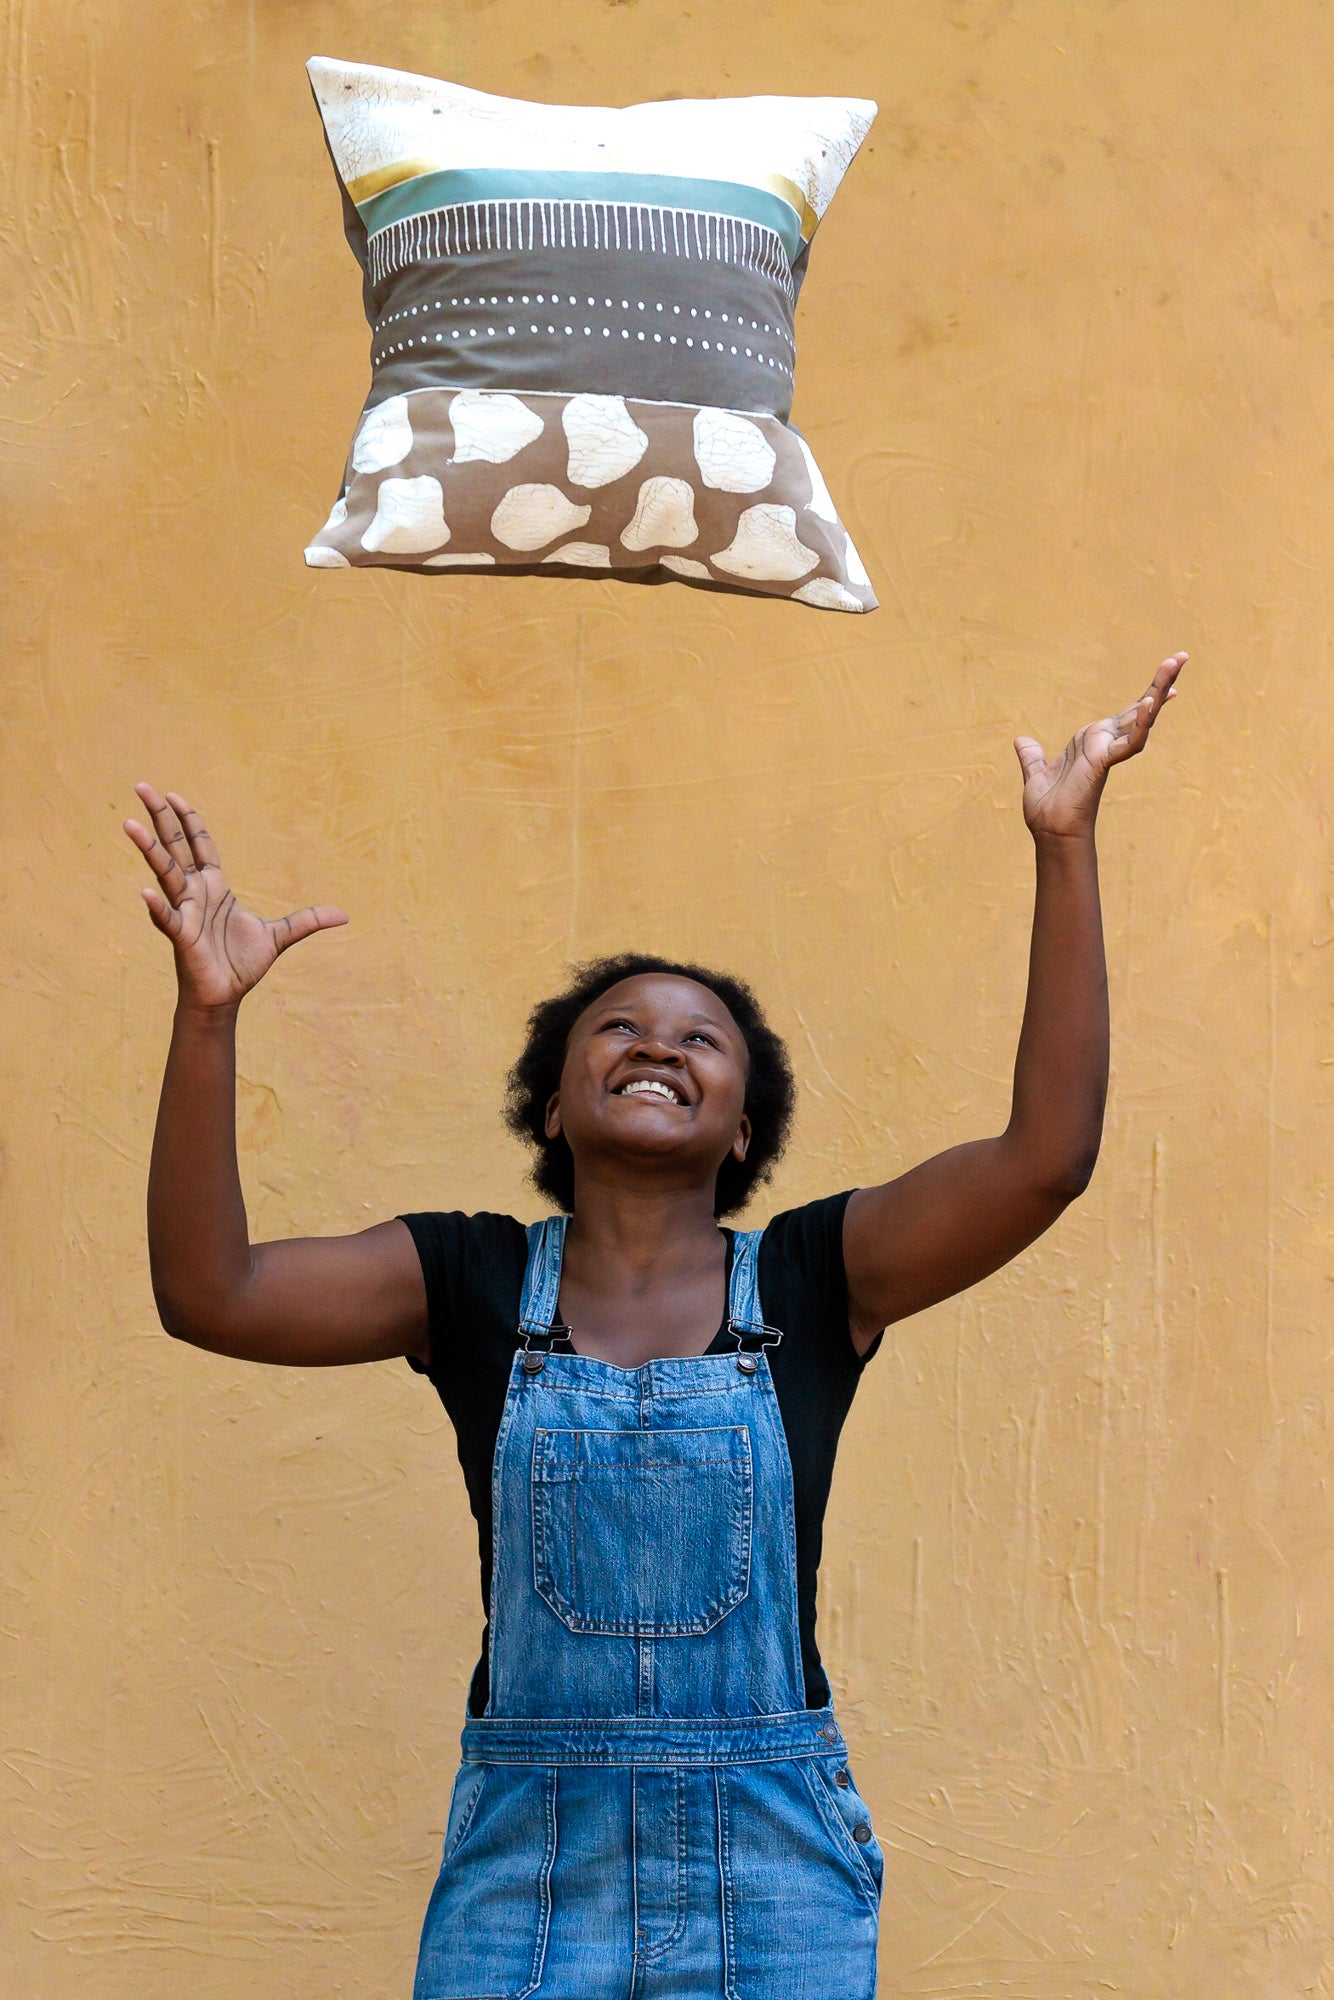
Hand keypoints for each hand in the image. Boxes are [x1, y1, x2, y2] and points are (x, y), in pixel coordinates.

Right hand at [123, 784, 347, 1010]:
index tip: (174, 795)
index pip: (198, 844)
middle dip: (160, 817)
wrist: (225, 997)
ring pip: (164, 873)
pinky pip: (167, 918)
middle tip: (142, 787)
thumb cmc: (241, 964)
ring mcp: (185, 912)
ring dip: (148, 848)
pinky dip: (157, 907)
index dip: (188, 820)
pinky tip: (145, 893)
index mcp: (214, 886)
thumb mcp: (279, 937)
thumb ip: (306, 921)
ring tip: (128, 823)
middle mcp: (195, 893)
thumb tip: (344, 915)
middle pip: (174, 847)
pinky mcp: (182, 937)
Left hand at [1014, 652, 1185, 839]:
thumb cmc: (1047, 809)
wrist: (1049, 831)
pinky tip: (1150, 702)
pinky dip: (1140, 722)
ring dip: (1158, 689)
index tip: (1165, 686)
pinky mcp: (1104, 762)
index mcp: (1092, 743)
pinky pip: (1129, 740)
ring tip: (1176, 663)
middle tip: (1182, 656)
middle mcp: (1104, 743)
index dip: (1143, 701)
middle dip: (1161, 683)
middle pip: (1139, 707)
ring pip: (1141, 715)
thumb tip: (1021, 741)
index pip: (1124, 715)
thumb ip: (1032, 757)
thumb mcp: (1037, 774)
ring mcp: (1107, 751)